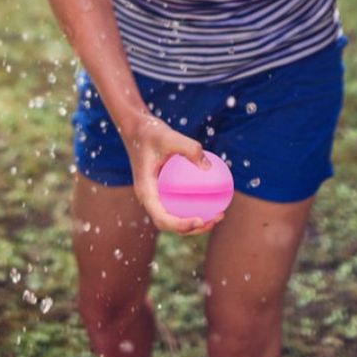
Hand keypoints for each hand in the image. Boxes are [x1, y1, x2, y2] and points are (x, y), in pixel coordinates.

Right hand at [122, 113, 224, 235]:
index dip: (181, 225)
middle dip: (193, 229)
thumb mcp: (168, 135)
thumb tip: (209, 168)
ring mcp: (156, 195)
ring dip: (197, 221)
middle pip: (171, 224)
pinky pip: (179, 201)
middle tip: (216, 219)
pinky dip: (194, 204)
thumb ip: (189, 148)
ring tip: (220, 213)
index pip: (162, 218)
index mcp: (146, 192)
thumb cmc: (150, 131)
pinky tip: (214, 196)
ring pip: (176, 215)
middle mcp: (150, 198)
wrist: (136, 127)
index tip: (200, 219)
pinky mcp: (163, 189)